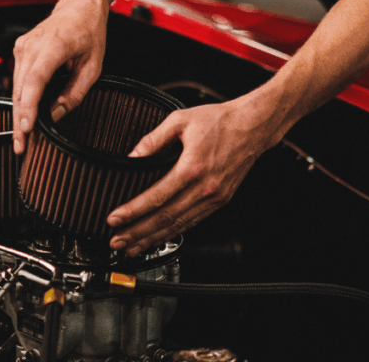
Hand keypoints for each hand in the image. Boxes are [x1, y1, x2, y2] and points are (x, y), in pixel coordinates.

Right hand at [12, 0, 108, 154]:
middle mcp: (31, 46)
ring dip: (19, 112)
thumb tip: (57, 114)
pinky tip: (25, 114)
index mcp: (53, 46)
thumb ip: (75, 93)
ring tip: (22, 136)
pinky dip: (22, 98)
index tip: (27, 129)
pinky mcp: (20, 50)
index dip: (29, 108)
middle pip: (21, 91)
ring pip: (17, 88)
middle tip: (21, 146)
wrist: (79, 5)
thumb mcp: (93, 65)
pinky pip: (18, 80)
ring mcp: (23, 47)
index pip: (34, 82)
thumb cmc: (88, 28)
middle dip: (20, 121)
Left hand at [106, 98, 279, 255]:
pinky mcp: (220, 201)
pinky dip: (174, 233)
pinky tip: (159, 238)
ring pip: (179, 225)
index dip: (132, 211)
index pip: (156, 197)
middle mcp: (204, 187)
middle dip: (138, 233)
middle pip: (165, 218)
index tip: (114, 219)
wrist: (253, 126)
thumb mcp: (180, 120)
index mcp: (192, 167)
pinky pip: (193, 222)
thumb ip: (153, 139)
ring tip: (133, 247)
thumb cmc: (219, 121)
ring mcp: (214, 197)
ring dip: (153, 239)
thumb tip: (131, 156)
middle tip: (117, 242)